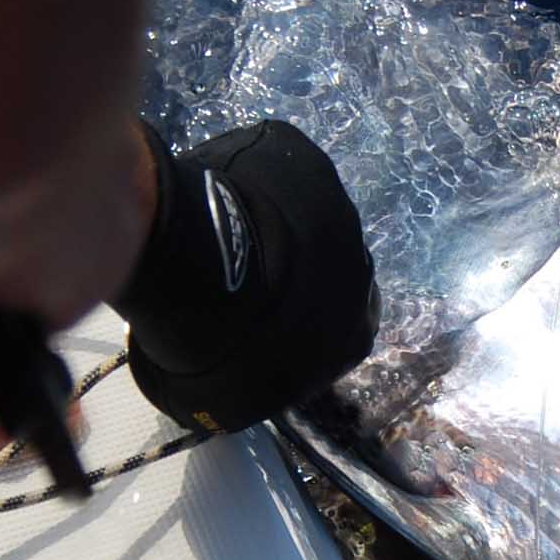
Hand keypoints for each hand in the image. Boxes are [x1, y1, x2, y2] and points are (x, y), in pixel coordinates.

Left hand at [111, 120, 378, 432]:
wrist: (199, 267)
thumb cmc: (219, 348)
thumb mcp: (232, 401)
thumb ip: (249, 391)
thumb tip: (223, 385)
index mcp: (356, 331)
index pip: (333, 331)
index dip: (293, 327)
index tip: (254, 323)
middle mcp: (360, 265)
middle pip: (324, 270)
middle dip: (288, 272)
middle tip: (233, 275)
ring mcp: (336, 205)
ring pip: (302, 216)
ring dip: (271, 223)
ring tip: (217, 230)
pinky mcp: (302, 159)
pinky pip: (273, 168)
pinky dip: (248, 178)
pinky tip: (211, 190)